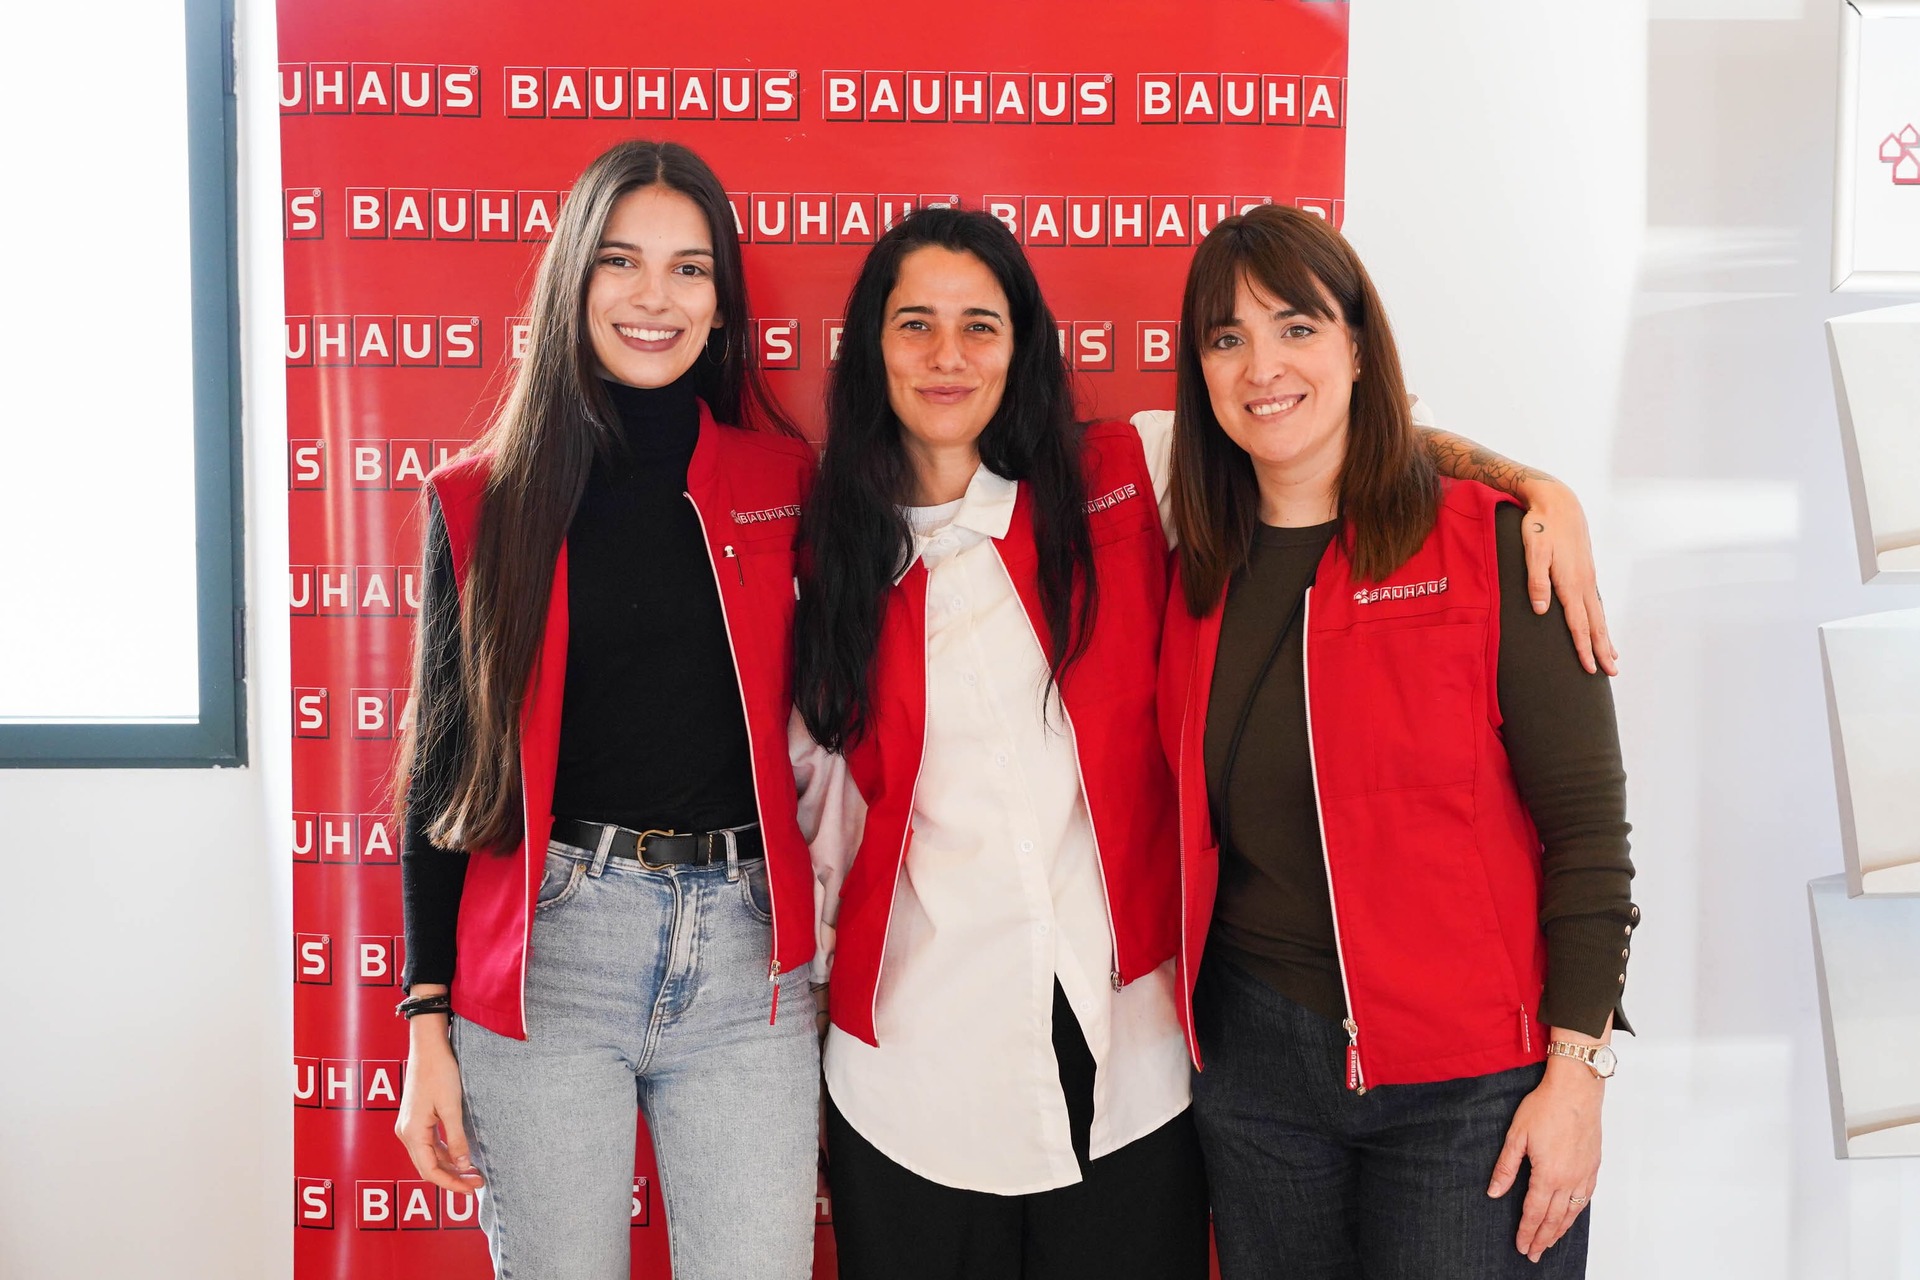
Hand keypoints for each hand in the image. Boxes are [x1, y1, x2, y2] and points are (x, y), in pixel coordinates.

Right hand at [394, 1014, 484, 1194]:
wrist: (428, 1046)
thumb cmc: (440, 1072)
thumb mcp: (452, 1107)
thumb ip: (457, 1138)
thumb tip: (464, 1165)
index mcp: (412, 1133)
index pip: (430, 1171)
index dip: (451, 1183)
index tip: (472, 1189)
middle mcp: (406, 1133)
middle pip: (428, 1167)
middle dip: (452, 1178)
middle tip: (477, 1184)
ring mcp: (409, 1126)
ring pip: (429, 1157)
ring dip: (449, 1166)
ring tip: (473, 1173)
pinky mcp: (416, 1119)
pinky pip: (429, 1144)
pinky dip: (445, 1153)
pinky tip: (461, 1156)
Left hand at [1488, 1055, 1603, 1262]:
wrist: (1576, 1090)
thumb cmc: (1545, 1107)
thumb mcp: (1517, 1136)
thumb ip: (1506, 1167)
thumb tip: (1494, 1192)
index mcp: (1548, 1175)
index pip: (1535, 1212)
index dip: (1526, 1231)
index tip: (1521, 1246)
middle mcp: (1569, 1180)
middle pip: (1554, 1219)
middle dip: (1542, 1239)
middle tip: (1533, 1254)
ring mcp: (1584, 1174)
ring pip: (1572, 1212)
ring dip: (1560, 1231)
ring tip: (1549, 1243)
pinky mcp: (1593, 1166)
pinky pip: (1586, 1198)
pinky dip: (1576, 1213)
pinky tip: (1570, 1217)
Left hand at [1517, 480, 1617, 676]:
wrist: (1558, 501)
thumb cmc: (1540, 526)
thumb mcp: (1532, 551)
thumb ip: (1536, 580)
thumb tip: (1540, 609)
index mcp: (1570, 582)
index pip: (1578, 623)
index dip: (1583, 647)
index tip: (1589, 668)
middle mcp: (1583, 582)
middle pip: (1595, 624)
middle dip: (1602, 649)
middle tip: (1612, 673)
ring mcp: (1587, 576)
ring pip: (1598, 614)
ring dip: (1605, 637)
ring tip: (1613, 657)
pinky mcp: (1586, 570)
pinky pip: (1595, 602)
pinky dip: (1600, 619)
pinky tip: (1600, 625)